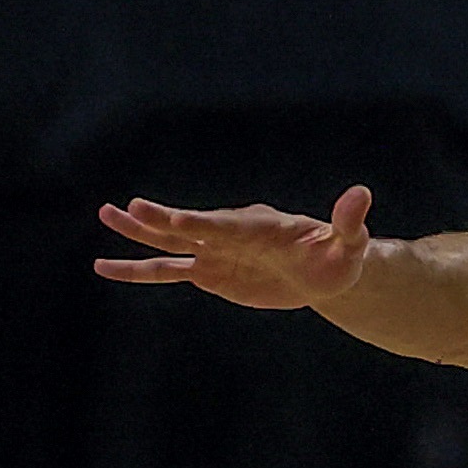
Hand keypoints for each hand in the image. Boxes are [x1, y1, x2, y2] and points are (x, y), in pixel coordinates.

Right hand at [96, 185, 375, 309]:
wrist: (327, 273)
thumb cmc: (341, 258)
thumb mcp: (350, 245)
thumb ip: (349, 223)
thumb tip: (361, 193)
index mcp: (261, 227)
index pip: (227, 225)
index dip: (203, 224)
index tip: (175, 220)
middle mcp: (233, 235)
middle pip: (192, 226)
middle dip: (162, 219)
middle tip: (127, 207)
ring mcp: (217, 252)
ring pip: (169, 245)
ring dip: (138, 233)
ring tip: (105, 216)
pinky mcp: (210, 272)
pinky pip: (167, 271)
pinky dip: (137, 270)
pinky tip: (105, 267)